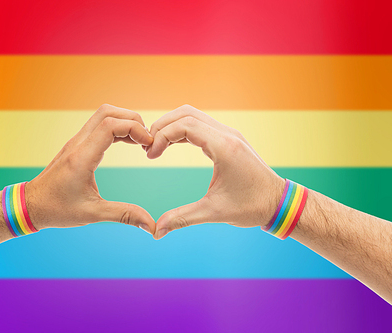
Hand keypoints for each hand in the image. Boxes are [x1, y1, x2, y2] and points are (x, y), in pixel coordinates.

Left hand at [26, 104, 155, 233]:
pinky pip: (99, 125)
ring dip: (125, 122)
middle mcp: (78, 144)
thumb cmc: (57, 210)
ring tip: (140, 142)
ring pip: (103, 115)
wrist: (30, 205)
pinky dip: (116, 128)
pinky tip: (127, 143)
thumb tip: (151, 226)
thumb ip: (124, 215)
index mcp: (82, 158)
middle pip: (108, 113)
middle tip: (146, 141)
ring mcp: (76, 142)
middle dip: (133, 121)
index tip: (148, 146)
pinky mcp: (76, 145)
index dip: (135, 129)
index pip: (110, 125)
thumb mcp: (93, 214)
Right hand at [147, 105, 284, 238]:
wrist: (279, 202)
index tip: (150, 155)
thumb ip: (183, 219)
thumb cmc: (252, 207)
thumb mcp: (214, 213)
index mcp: (224, 147)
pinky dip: (182, 129)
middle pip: (186, 113)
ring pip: (193, 115)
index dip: (162, 136)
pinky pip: (200, 124)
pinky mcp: (229, 138)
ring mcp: (229, 134)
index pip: (185, 125)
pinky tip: (171, 145)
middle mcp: (227, 134)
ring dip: (171, 125)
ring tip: (156, 145)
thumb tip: (157, 232)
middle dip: (162, 126)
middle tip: (148, 147)